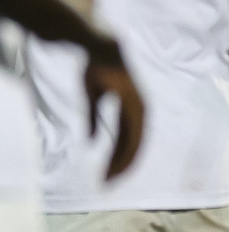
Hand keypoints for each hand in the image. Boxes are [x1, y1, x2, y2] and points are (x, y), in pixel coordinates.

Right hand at [86, 43, 144, 178]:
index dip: (117, 159)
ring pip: (133, 145)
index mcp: (131, 111)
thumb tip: (92, 142)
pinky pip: (131, 135)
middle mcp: (139, 112)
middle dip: (119, 167)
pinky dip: (124, 150)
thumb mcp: (91, 98)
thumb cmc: (95, 69)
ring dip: (121, 163)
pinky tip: (114, 162)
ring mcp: (138, 110)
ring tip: (108, 178)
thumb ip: (93, 119)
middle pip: (132, 148)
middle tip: (106, 184)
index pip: (127, 142)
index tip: (105, 175)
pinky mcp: (134, 106)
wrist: (99, 48)